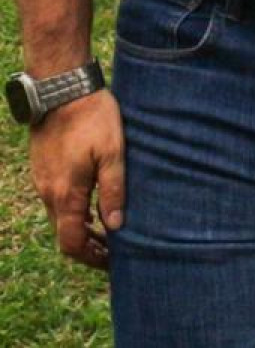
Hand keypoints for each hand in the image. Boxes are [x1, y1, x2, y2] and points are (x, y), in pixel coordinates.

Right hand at [28, 89, 123, 269]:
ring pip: (59, 218)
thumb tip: (116, 225)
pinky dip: (73, 210)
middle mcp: (49, 194)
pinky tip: (92, 202)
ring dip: (81, 228)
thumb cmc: (92, 117)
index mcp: (67, 195)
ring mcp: (43, 182)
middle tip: (113, 250)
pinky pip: (56, 201)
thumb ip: (114, 189)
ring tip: (107, 228)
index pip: (72, 243)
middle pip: (65, 235)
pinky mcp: (43, 169)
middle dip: (88, 247)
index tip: (111, 262)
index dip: (91, 257)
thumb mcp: (112, 151)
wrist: (61, 89)